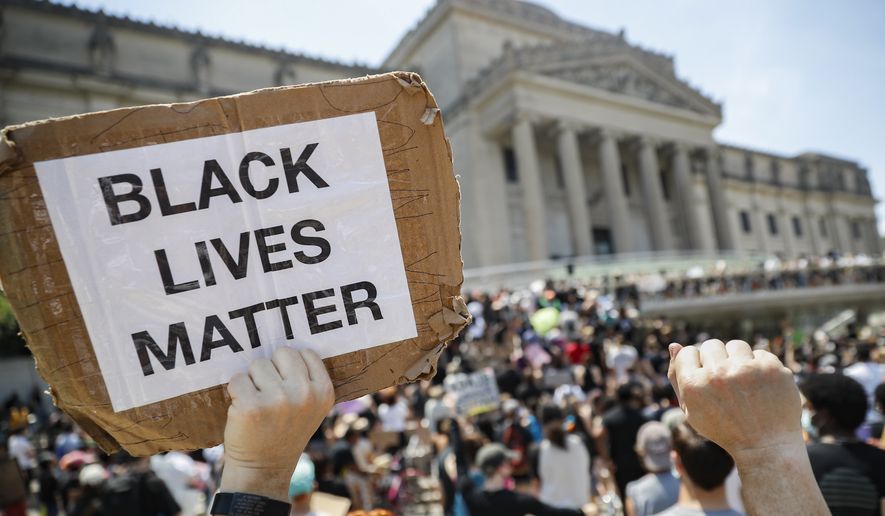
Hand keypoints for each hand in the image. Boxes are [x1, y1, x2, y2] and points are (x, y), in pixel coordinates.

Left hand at [219, 348, 334, 501]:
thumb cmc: (285, 432)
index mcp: (324, 391)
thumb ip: (308, 380)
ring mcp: (278, 399)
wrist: (263, 469)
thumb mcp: (311, 408)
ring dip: (253, 381)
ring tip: (258, 403)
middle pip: (283, 353)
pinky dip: (236, 391)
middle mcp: (305, 394)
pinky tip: (244, 409)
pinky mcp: (251, 406)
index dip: (291, 367)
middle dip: (272, 369)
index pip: (305, 353)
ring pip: (258, 364)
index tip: (287, 386)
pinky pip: (237, 379)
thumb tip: (289, 347)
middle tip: (270, 394)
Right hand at [667, 339, 802, 458]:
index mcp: (693, 385)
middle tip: (726, 384)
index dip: (695, 365)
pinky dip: (760, 368)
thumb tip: (674, 345)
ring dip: (738, 360)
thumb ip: (677, 377)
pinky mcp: (771, 368)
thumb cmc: (724, 428)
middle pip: (711, 345)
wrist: (766, 446)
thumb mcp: (691, 409)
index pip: (687, 352)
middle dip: (717, 360)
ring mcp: (746, 370)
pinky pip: (759, 353)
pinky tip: (761, 387)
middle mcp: (717, 374)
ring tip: (744, 382)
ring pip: (736, 345)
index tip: (706, 380)